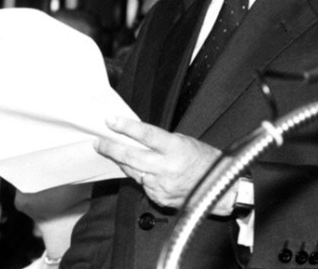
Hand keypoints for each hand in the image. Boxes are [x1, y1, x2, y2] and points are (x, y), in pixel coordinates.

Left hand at [95, 117, 233, 212]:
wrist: (218, 188)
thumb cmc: (203, 160)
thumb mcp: (183, 141)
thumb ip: (159, 141)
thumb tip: (136, 137)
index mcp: (174, 149)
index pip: (145, 135)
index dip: (126, 127)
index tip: (110, 121)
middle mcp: (166, 168)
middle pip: (131, 156)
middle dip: (111, 148)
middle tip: (99, 142)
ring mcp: (161, 185)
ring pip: (133, 171)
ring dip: (123, 161)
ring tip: (114, 152)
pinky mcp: (159, 197)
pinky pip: (143, 184)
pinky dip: (140, 175)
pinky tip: (142, 170)